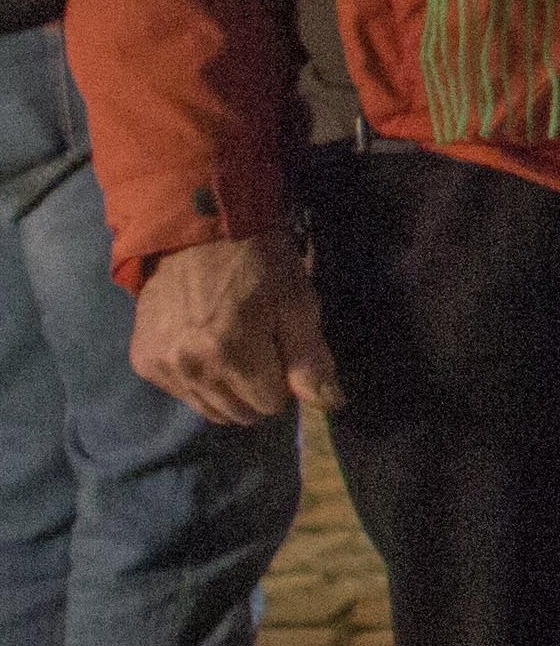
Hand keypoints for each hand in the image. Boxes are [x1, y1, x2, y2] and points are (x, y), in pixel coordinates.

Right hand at [130, 231, 334, 425]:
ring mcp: (162, 366)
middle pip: (239, 413)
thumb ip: (310, 359)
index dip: (284, 380)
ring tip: (231, 347)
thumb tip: (330, 404)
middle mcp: (190, 367)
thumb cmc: (259, 263)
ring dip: (226, 389)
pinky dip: (196, 380)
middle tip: (258, 347)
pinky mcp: (143, 361)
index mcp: (232, 355)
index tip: (281, 349)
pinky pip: (180, 393)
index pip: (270, 405)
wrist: (197, 231)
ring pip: (209, 409)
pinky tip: (203, 346)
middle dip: (256, 389)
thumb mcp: (297, 303)